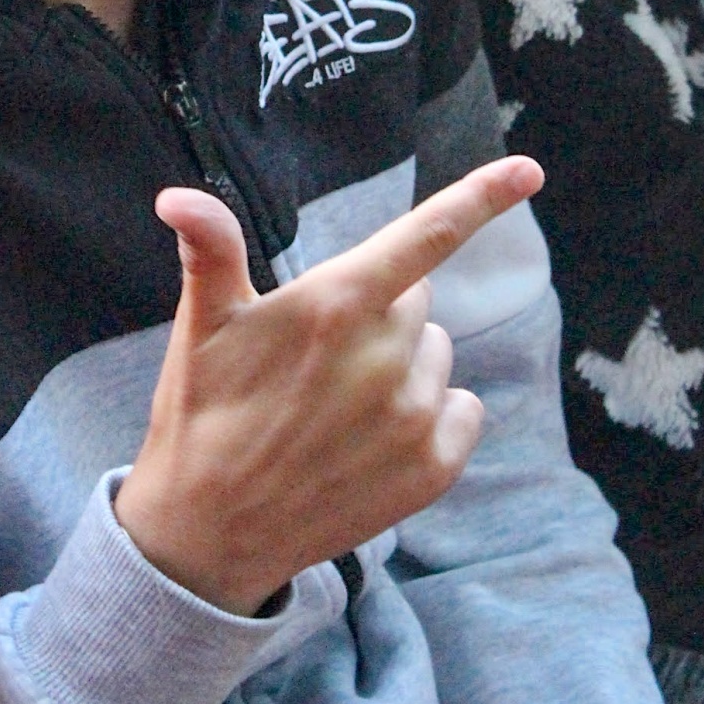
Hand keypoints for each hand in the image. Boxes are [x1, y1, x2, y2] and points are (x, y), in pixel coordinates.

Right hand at [115, 156, 543, 615]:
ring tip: (336, 404)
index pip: (425, 236)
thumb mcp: (200, 325)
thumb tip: (176, 195)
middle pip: (415, 300)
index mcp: (336, 304)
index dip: (482, 197)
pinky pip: (462, 411)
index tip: (528, 170)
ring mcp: (413, 417)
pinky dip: (432, 417)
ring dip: (401, 366)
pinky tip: (374, 438)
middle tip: (318, 355)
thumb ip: (211, 249)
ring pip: (435, 355)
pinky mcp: (432, 469)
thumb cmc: (202, 413)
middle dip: (378, 313)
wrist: (207, 534)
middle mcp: (385, 356)